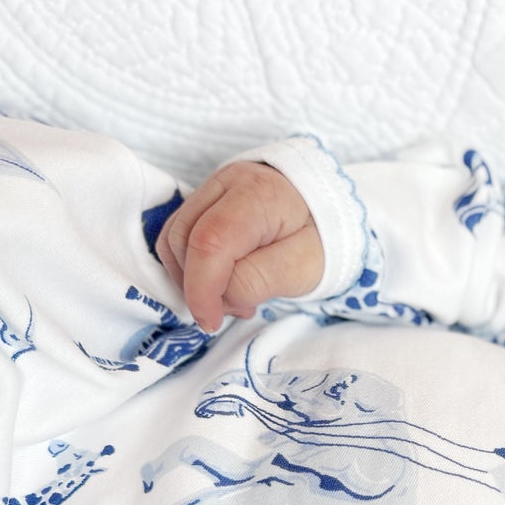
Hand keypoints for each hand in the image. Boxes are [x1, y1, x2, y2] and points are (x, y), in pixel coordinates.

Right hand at [158, 161, 324, 331]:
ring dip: (193, 277)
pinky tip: (223, 280)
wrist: (329, 210)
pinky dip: (192, 265)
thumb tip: (221, 295)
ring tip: (234, 295)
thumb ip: (259, 280)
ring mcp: (213, 186)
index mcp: (257, 195)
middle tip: (237, 308)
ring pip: (174, 237)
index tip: (211, 322)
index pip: (210, 243)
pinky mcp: (206, 199)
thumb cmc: (322, 239)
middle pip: (184, 239)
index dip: (203, 289)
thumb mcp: (304, 267)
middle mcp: (228, 182)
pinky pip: (179, 235)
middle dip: (199, 286)